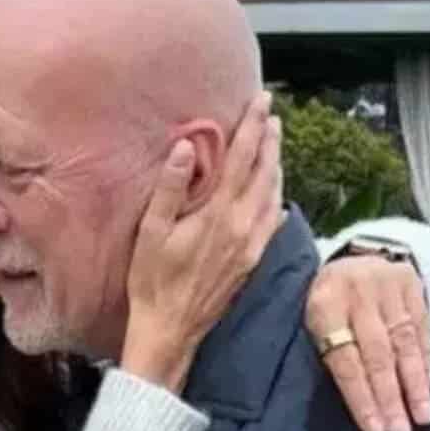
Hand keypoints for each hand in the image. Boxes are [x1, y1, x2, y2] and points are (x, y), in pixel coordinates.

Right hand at [122, 91, 282, 392]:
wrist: (171, 329)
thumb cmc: (153, 281)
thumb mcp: (152, 231)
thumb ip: (171, 187)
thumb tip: (187, 146)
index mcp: (218, 213)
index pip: (242, 158)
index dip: (252, 126)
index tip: (261, 101)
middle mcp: (243, 225)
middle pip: (264, 171)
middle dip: (269, 140)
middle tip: (272, 114)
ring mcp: (252, 244)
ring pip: (273, 194)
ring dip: (275, 164)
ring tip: (275, 143)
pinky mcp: (253, 260)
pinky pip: (274, 219)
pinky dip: (277, 196)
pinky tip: (275, 191)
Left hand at [305, 255, 429, 430]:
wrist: (351, 258)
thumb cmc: (328, 303)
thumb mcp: (311, 321)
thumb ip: (326, 354)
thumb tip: (354, 408)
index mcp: (323, 304)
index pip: (345, 359)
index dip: (360, 396)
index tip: (374, 429)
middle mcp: (357, 291)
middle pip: (377, 353)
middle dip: (390, 397)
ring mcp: (387, 284)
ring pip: (404, 342)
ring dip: (415, 384)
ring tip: (422, 416)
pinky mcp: (411, 284)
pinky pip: (422, 328)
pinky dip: (426, 361)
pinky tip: (428, 387)